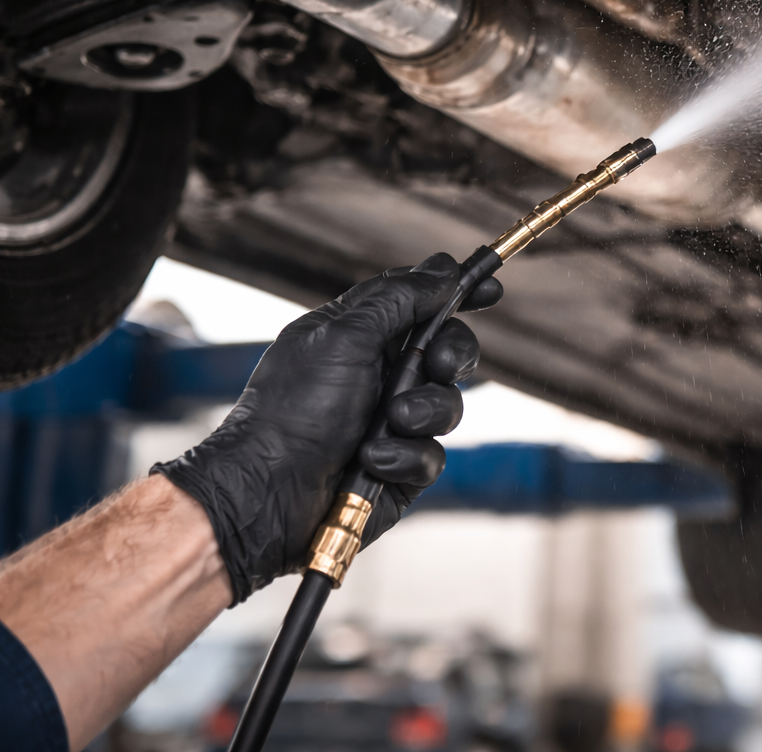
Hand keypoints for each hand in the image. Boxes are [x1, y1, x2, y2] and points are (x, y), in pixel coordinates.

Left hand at [154, 253, 499, 603]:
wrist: (269, 493)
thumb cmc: (293, 410)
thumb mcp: (344, 336)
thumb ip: (399, 299)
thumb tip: (443, 270)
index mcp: (360, 335)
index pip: (419, 301)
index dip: (457, 292)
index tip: (492, 289)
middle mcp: (379, 375)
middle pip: (448, 350)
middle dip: (453, 353)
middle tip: (439, 362)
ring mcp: (392, 423)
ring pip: (447, 405)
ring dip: (423, 412)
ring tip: (389, 424)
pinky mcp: (401, 468)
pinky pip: (432, 456)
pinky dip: (404, 457)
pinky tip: (371, 460)